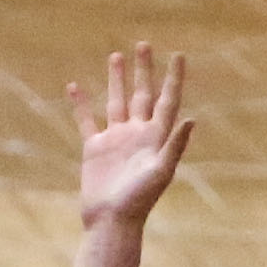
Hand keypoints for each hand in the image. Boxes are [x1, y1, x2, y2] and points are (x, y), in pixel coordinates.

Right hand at [70, 42, 193, 231]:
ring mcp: (116, 140)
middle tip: (144, 45)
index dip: (174, 78)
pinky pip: (86, 120)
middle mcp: (137, 134)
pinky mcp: (95, 149)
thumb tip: (191, 119)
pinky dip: (81, 104)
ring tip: (116, 55)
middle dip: (143, 71)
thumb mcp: (160, 172)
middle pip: (142, 94)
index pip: (167, 100)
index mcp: (156, 137)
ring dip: (117, 80)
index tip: (178, 55)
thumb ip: (174, 145)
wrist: (112, 221)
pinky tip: (75, 86)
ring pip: (117, 101)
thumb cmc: (139, 200)